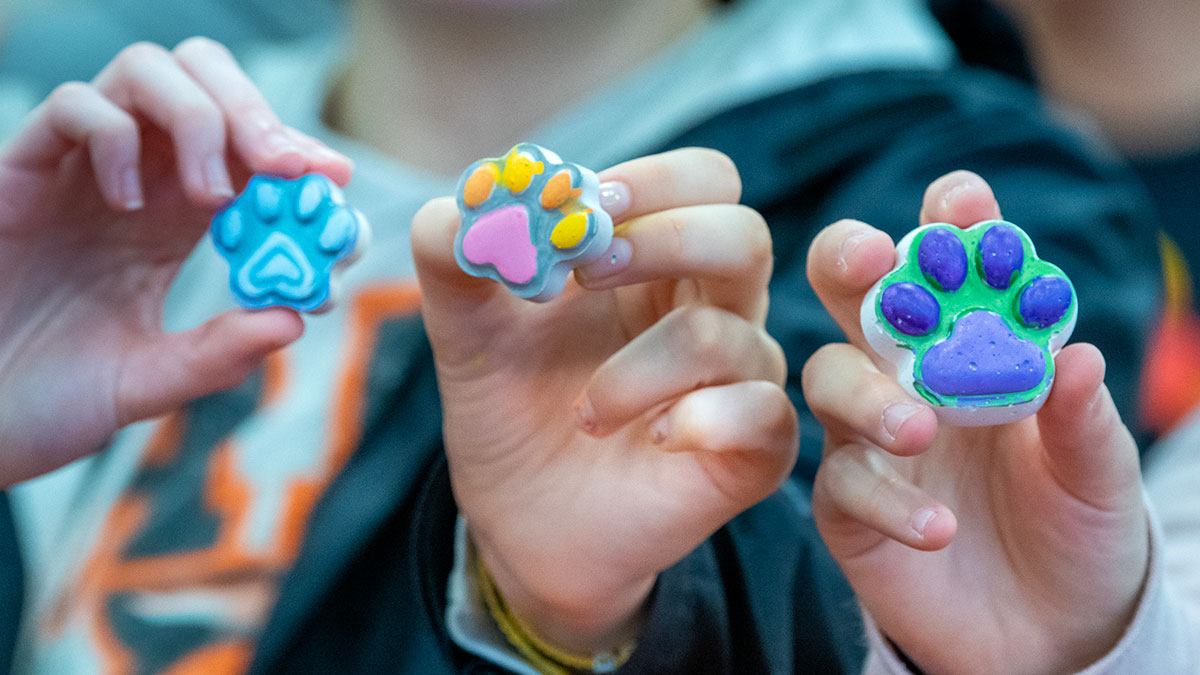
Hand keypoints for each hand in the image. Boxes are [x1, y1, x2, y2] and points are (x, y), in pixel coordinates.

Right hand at [0, 38, 350, 484]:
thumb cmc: (49, 398)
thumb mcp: (149, 383)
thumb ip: (216, 355)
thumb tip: (293, 319)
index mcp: (180, 221)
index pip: (252, 155)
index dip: (300, 156)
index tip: (335, 183)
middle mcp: (139, 182)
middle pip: (208, 86)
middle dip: (260, 114)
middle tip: (289, 167)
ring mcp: (81, 171)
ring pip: (148, 72)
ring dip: (200, 119)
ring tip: (214, 194)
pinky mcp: (22, 171)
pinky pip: (73, 107)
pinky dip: (115, 136)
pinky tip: (129, 204)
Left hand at [411, 148, 797, 651]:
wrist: (519, 520)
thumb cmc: (511, 407)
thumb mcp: (465, 326)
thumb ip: (453, 254)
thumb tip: (471, 198)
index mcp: (658, 260)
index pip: (704, 182)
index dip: (651, 182)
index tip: (580, 208)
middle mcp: (713, 307)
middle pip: (740, 235)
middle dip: (661, 241)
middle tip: (580, 272)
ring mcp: (740, 377)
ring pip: (728, 334)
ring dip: (638, 368)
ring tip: (584, 411)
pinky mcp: (755, 447)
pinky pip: (760, 413)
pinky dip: (697, 421)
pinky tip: (651, 440)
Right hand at [802, 171, 1148, 673]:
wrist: (1050, 634)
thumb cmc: (1077, 531)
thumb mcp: (1099, 475)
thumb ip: (1084, 418)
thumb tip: (1075, 353)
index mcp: (972, 347)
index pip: (948, 267)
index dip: (948, 224)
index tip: (961, 201)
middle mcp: (908, 377)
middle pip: (853, 297)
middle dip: (851, 263)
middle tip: (874, 260)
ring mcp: (869, 438)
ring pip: (829, 381)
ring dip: (867, 392)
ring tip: (920, 429)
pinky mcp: (848, 507)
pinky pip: (844, 485)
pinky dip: (887, 501)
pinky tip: (939, 527)